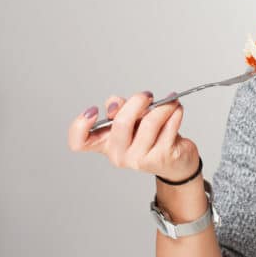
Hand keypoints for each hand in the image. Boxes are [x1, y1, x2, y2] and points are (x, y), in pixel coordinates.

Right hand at [67, 91, 199, 181]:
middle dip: (137, 102)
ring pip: (149, 122)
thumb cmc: (152, 137)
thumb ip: (122, 109)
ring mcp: (139, 159)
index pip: (79, 142)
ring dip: (163, 106)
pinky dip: (175, 113)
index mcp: (105, 144)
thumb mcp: (133, 121)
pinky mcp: (161, 157)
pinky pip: (169, 127)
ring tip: (170, 102)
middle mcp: (118, 155)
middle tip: (147, 96)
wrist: (176, 161)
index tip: (93, 110)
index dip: (79, 126)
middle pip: (121, 123)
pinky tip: (176, 110)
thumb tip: (115, 102)